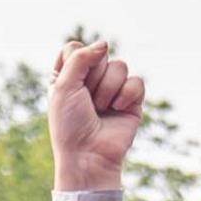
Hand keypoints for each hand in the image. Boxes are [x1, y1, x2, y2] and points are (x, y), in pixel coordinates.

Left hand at [47, 38, 144, 192]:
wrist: (88, 156)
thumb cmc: (70, 125)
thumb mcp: (63, 86)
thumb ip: (80, 58)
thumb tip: (104, 44)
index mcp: (68, 76)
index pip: (75, 48)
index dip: (76, 62)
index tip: (70, 84)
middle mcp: (90, 80)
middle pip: (100, 54)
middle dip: (93, 78)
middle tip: (87, 100)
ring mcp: (112, 89)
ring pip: (119, 66)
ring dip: (108, 89)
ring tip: (101, 109)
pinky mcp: (131, 100)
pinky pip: (137, 81)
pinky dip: (127, 95)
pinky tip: (117, 109)